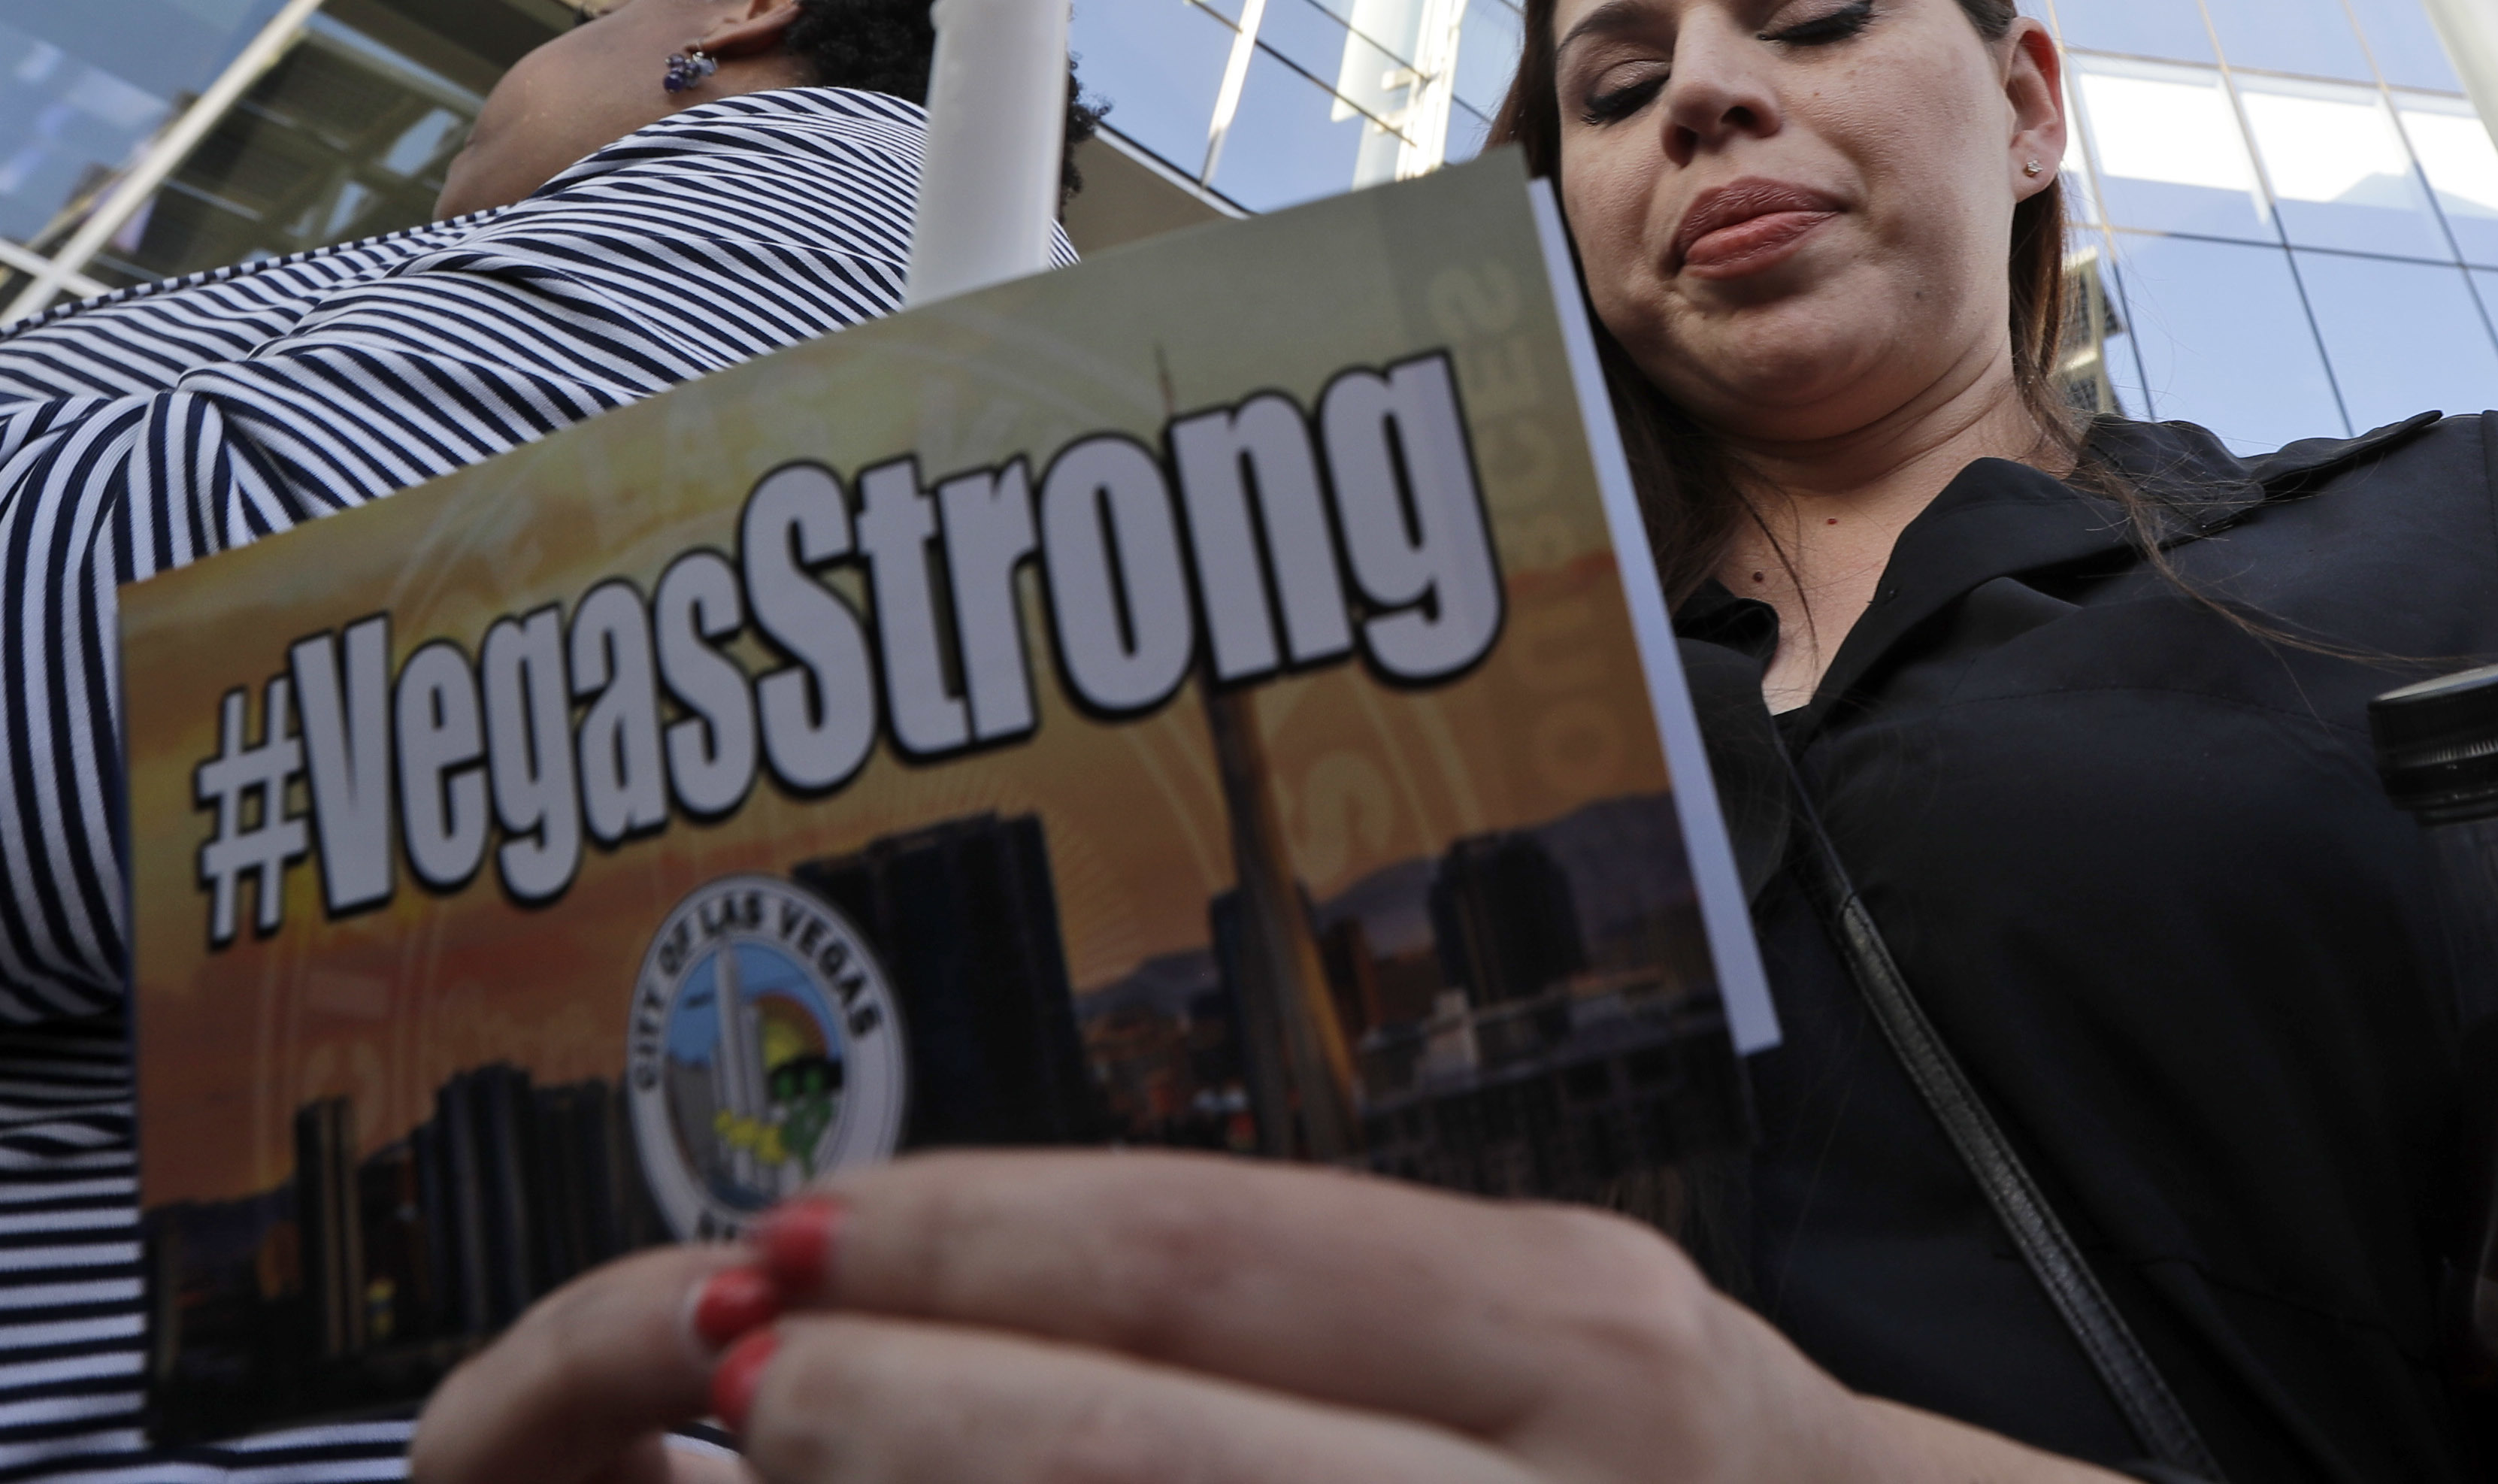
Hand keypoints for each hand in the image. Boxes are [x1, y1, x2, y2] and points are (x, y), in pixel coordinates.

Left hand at [412, 1149, 2121, 1483]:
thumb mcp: (1580, 1358)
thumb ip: (1357, 1319)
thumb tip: (1051, 1297)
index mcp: (1570, 1326)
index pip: (1219, 1252)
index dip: (984, 1239)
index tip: (807, 1227)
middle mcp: (1556, 1458)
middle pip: (1160, 1439)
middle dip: (910, 1404)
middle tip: (726, 1361)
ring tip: (787, 1463)